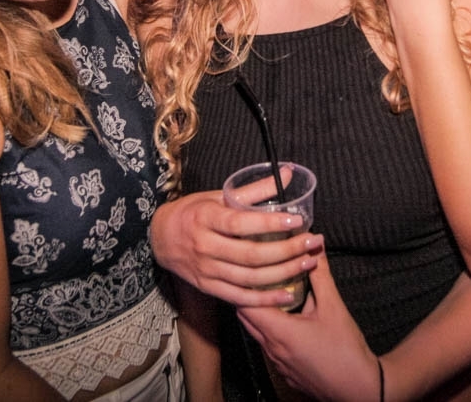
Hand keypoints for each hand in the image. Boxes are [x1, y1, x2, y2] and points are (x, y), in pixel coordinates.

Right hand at [150, 192, 321, 307]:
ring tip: (307, 263)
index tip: (297, 219)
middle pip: (251, 254)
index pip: (241, 223)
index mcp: (205, 218)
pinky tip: (287, 293)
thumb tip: (287, 172)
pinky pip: (240, 297)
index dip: (270, 222)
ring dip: (283, 273)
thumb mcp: (217, 196)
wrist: (159, 238)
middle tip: (311, 243)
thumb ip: (254, 189)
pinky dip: (265, 299)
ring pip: (249, 277)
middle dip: (286, 250)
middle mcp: (205, 246)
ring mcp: (206, 270)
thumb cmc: (193, 212)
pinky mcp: (209, 288)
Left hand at [238, 252, 380, 401]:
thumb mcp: (334, 307)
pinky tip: (286, 321)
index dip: (245, 284)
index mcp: (279, 332)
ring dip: (259, 314)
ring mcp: (276, 363)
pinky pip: (268, 347)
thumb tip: (314, 246)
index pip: (244, 304)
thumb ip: (320, 275)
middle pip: (245, 319)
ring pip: (256, 333)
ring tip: (269, 294)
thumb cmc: (346, 350)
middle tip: (256, 275)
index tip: (249, 267)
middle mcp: (271, 349)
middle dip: (248, 296)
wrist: (359, 389)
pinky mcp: (284, 372)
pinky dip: (269, 331)